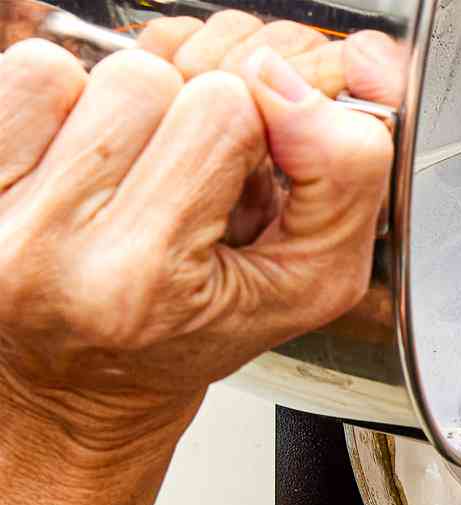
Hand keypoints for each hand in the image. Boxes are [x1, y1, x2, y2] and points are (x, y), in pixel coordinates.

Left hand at [0, 24, 396, 459]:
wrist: (75, 392)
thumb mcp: (304, 284)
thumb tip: (284, 82)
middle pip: (150, 76)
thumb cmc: (184, 338)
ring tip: (122, 180)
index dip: (250, 131)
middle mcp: (54, 252)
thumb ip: (339, 181)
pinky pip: (28, 72)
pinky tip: (71, 166)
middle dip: (177, 122)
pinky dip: (57, 103)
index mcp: (146, 282)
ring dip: (113, 112)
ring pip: (83, 66)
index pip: (226, 107)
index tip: (241, 181)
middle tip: (175, 190)